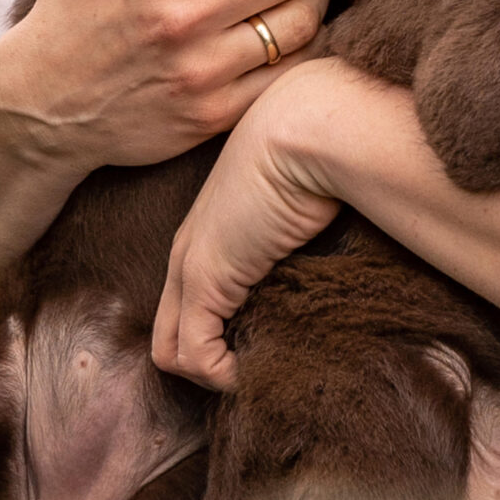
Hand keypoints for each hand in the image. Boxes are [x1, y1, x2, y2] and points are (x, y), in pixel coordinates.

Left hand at [153, 64, 343, 388]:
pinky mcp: (203, 278)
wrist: (311, 124)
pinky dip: (226, 375)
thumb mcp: (300, 204)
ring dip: (217, 375)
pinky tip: (263, 365)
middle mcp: (187, 251)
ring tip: (264, 369)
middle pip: (168, 335)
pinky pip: (195, 355)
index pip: (186, 306)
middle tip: (258, 371)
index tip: (264, 348)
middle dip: (207, 364)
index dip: (218, 338)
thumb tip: (332, 264)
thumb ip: (296, 237)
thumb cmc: (320, 153)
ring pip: (171, 354)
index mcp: (207, 233)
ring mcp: (189, 266)